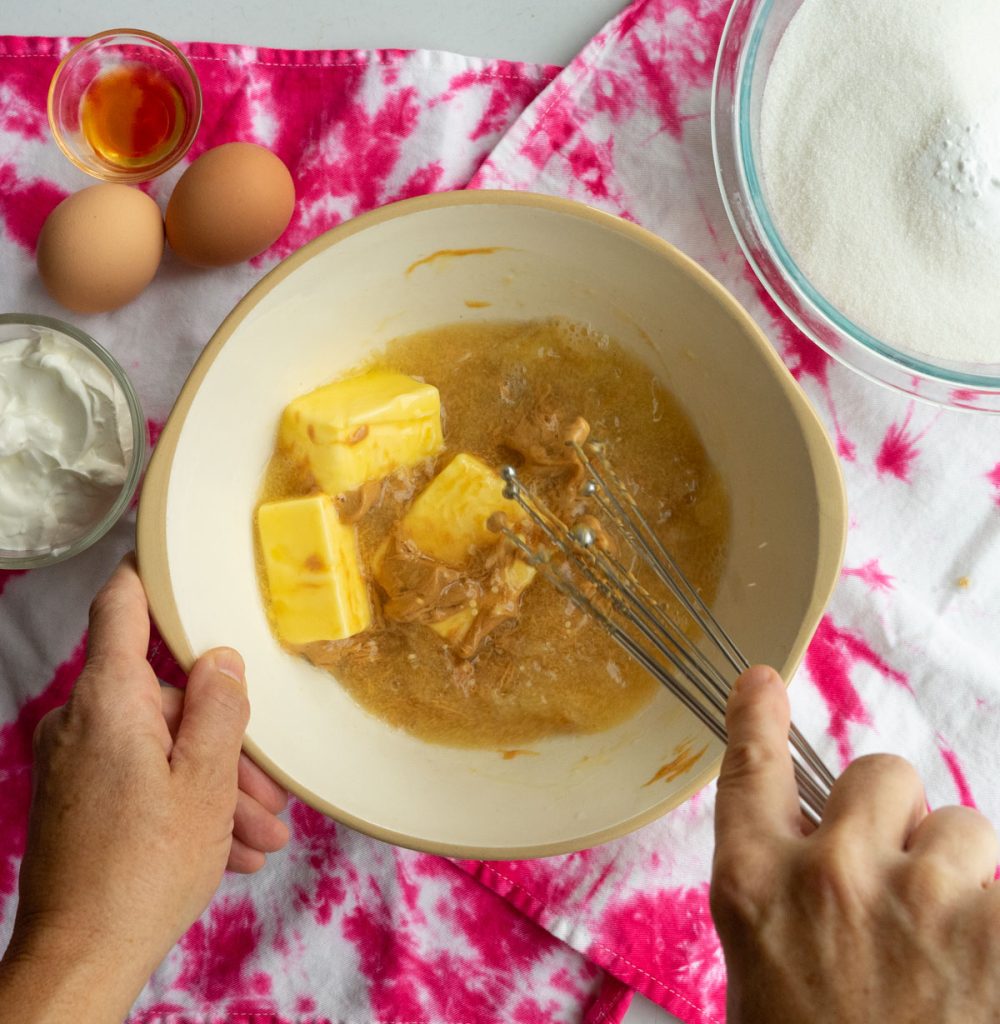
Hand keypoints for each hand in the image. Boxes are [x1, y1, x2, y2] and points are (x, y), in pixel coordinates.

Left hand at [0, 556, 288, 1022]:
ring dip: (214, 783)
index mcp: (107, 701)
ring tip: (259, 835)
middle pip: (163, 696)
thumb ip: (218, 708)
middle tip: (268, 792)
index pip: (121, 606)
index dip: (150, 575)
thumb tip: (221, 659)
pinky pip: (141, 777)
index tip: (180, 557)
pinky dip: (184, 802)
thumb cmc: (145, 867)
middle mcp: (81, 722)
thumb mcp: (206, 782)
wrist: (80, 959)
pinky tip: (226, 848)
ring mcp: (76, 763)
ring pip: (160, 745)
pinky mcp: (79, 799)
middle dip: (224, 738)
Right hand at [711, 665, 999, 1023]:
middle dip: (900, 817)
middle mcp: (830, 874)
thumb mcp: (768, 971)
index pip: (752, 769)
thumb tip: (829, 837)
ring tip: (953, 944)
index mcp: (756, 887)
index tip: (762, 681)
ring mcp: (920, 899)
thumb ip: (788, 892)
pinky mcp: (999, 930)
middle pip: (882, 773)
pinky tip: (983, 963)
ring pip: (965, 824)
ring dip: (965, 872)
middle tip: (906, 882)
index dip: (757, 715)